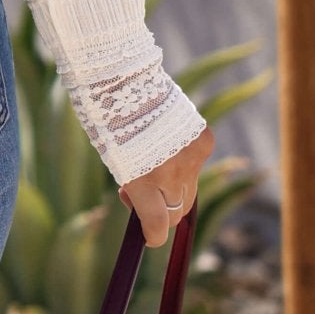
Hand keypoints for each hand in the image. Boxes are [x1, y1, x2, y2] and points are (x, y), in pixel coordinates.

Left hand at [118, 122, 216, 246]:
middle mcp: (172, 175)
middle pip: (177, 211)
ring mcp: (192, 158)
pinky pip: (197, 162)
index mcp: (143, 182)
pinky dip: (185, 159)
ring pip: (189, 188)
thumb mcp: (115, 161)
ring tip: (149, 157)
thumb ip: (135, 186)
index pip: (159, 227)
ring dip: (173, 183)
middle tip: (139, 190)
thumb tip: (146, 204)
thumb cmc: (109, 119)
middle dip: (161, 209)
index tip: (149, 236)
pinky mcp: (205, 141)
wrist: (125, 77)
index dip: (154, 235)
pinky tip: (167, 139)